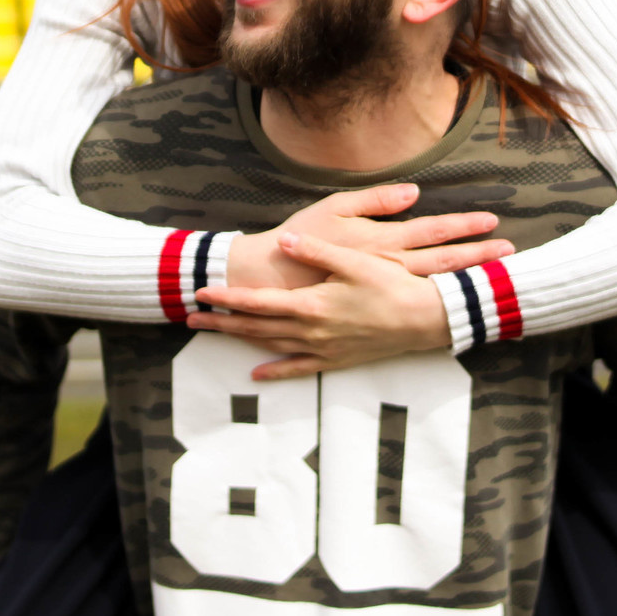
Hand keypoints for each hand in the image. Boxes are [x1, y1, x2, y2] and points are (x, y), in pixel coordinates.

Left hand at [191, 230, 458, 379]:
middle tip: (191, 317)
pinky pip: (298, 369)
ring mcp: (322, 349)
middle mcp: (311, 332)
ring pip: (272, 346)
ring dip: (241, 340)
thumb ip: (317, 252)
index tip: (202, 292)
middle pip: (256, 327)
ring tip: (216, 334)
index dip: (228, 298)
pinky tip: (257, 373)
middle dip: (222, 322)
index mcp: (312, 306)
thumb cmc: (393, 286)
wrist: (425, 320)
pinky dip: (276, 371)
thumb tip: (286, 241)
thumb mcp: (355, 261)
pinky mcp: (336, 359)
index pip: (259, 303)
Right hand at [224, 183, 511, 289]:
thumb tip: (413, 192)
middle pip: (443, 262)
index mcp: (381, 241)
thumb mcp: (335, 208)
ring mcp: (383, 291)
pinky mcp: (374, 306)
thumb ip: (375, 200)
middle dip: (478, 257)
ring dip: (465, 281)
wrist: (270, 280)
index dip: (464, 227)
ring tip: (493, 279)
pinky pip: (411, 309)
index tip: (493, 223)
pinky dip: (436, 308)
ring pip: (433, 286)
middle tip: (509, 252)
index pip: (433, 232)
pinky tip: (454, 309)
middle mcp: (389, 268)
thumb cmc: (300, 239)